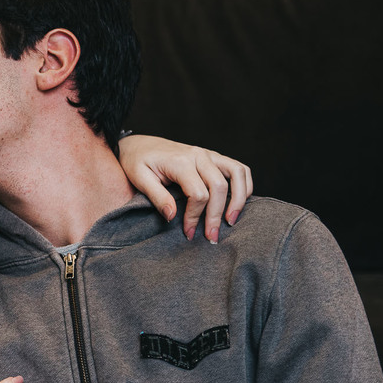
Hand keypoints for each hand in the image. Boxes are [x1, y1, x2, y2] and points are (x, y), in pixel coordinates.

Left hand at [117, 134, 253, 242]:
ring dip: (239, 199)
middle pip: (219, 187)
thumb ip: (156, 197)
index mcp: (180, 162)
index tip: (188, 232)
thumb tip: (172, 216)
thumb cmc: (137, 162)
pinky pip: (239, 168)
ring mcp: (209, 154)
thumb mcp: (139, 179)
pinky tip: (240, 202)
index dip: (195, 217)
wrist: (139, 145)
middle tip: (212, 237)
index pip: (198, 194)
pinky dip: (245, 184)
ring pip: (237, 173)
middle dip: (216, 215)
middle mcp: (198, 155)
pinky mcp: (213, 157)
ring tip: (231, 220)